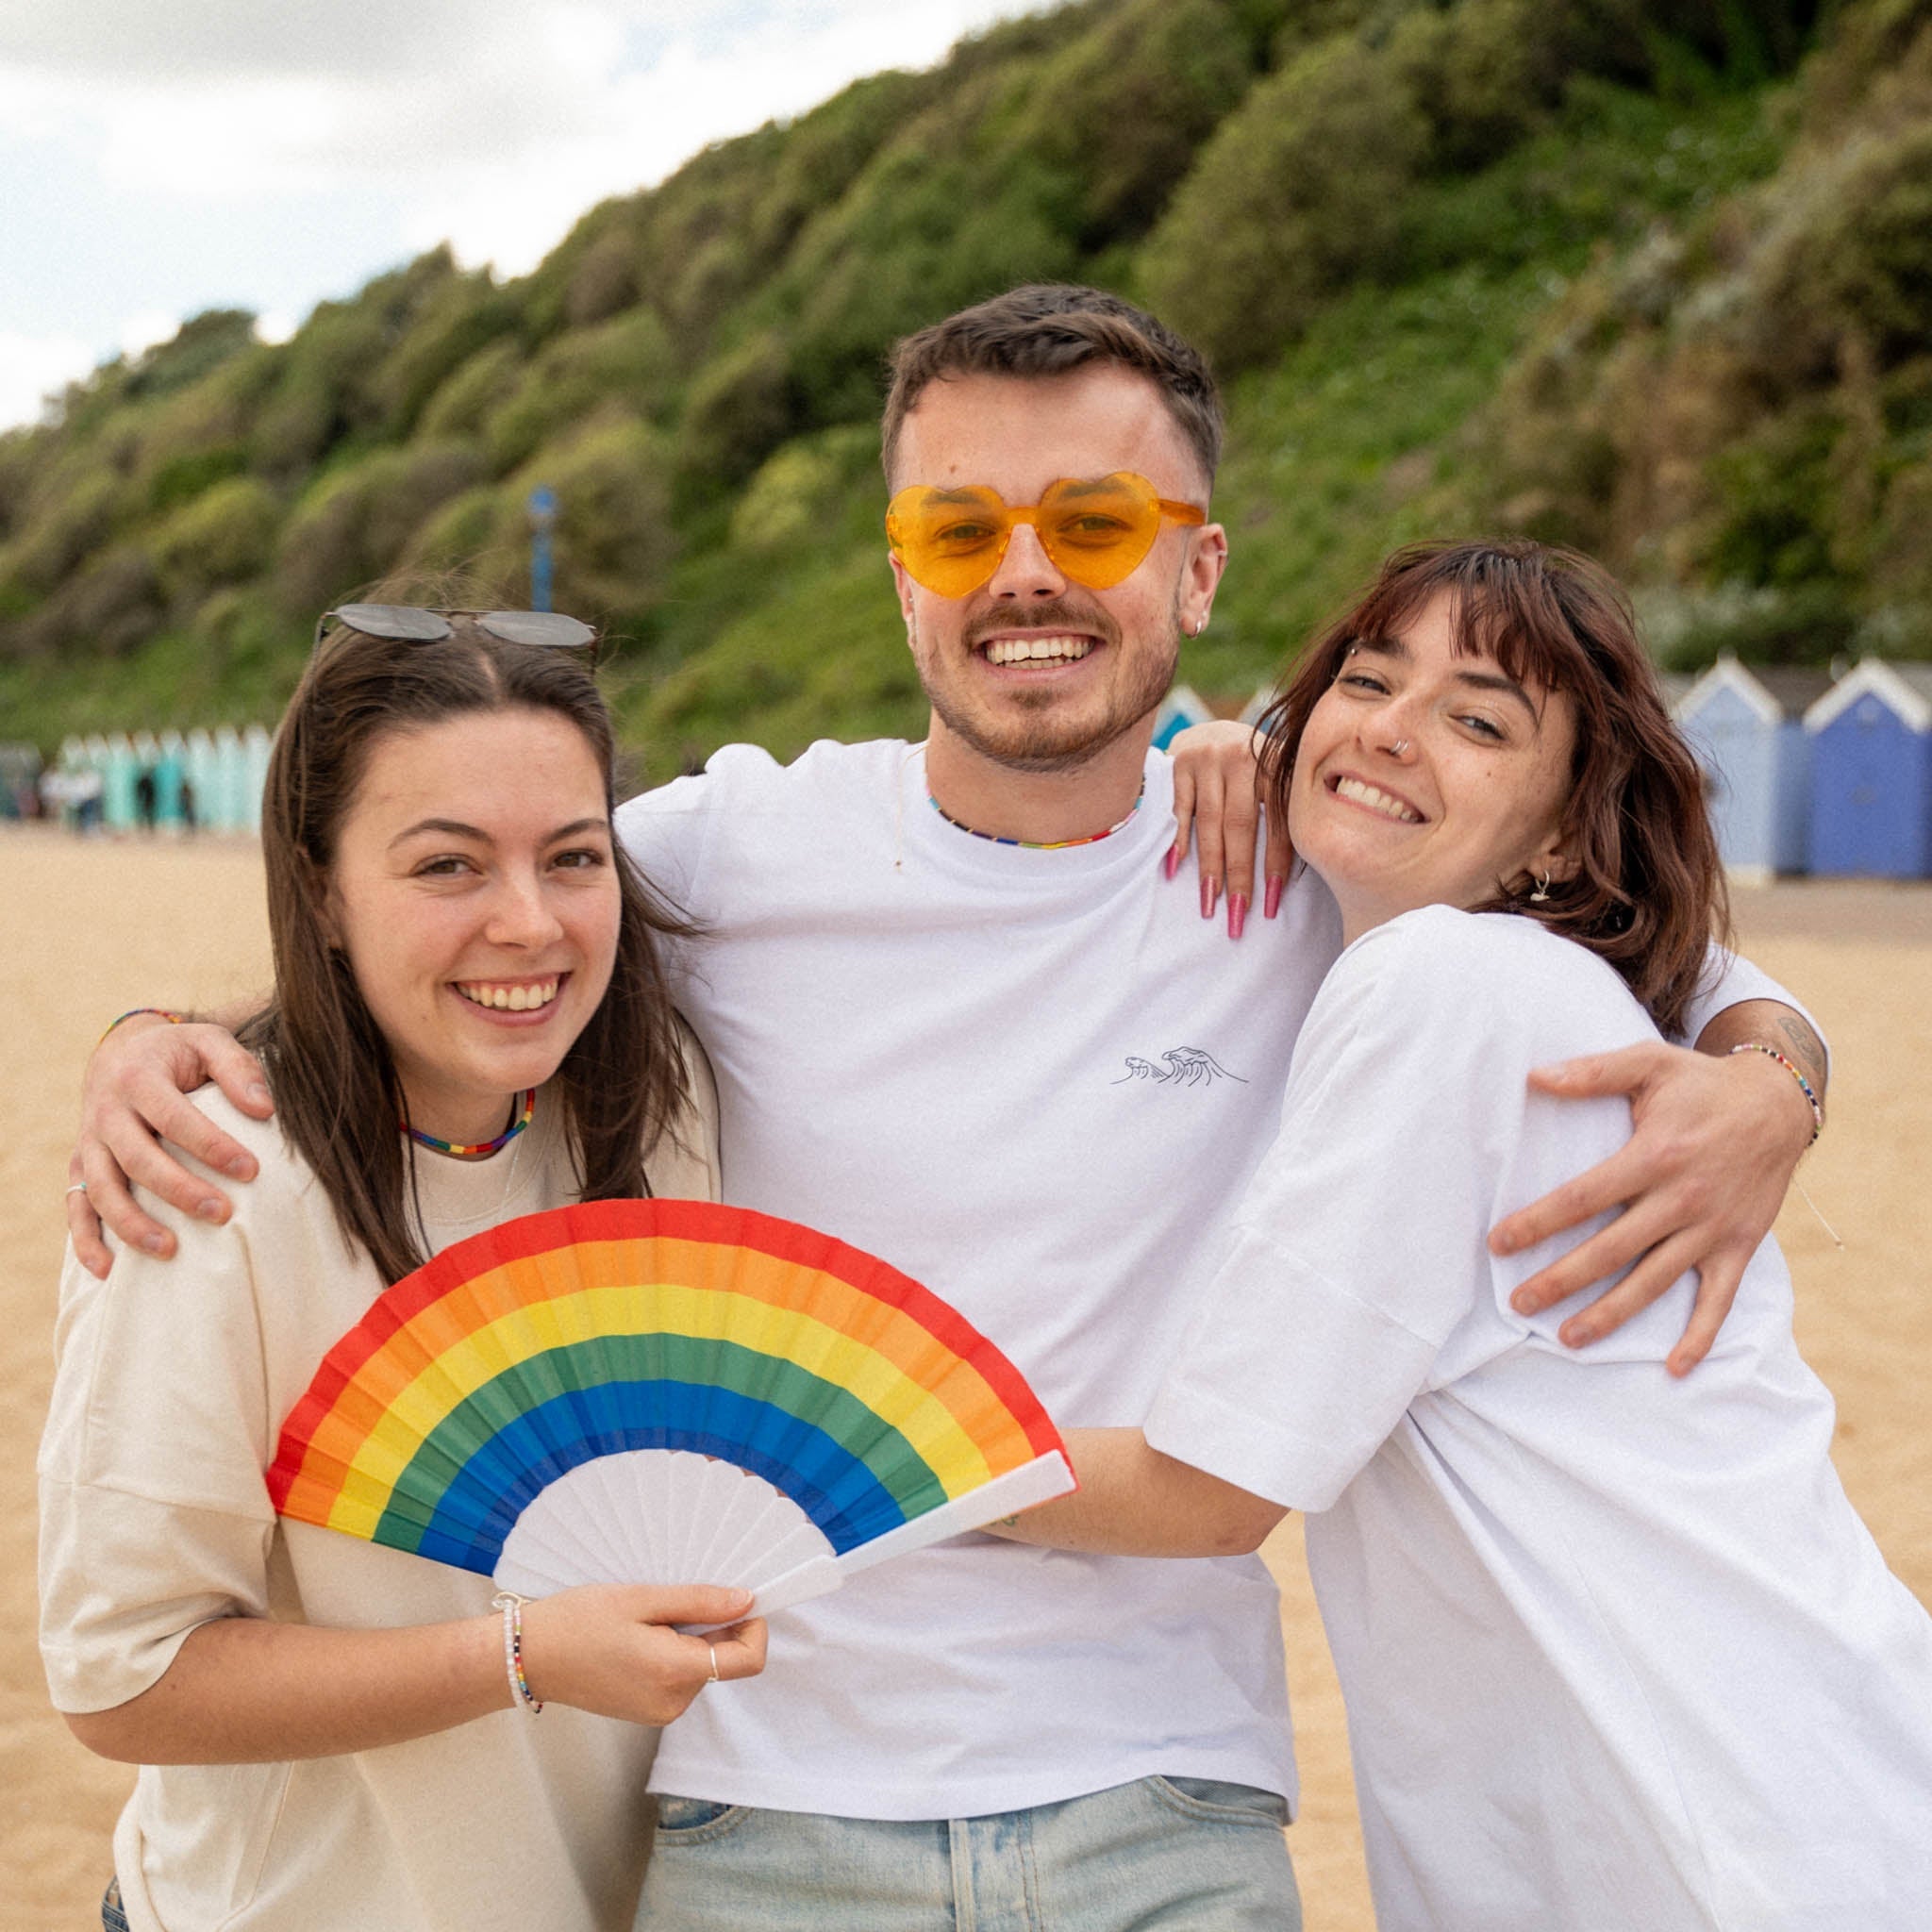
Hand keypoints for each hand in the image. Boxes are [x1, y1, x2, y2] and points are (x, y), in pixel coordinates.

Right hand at [69, 1016, 272, 1277]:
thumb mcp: (208, 1041)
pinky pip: (76, 1208)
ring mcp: (89, 1144)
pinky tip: (109, 1271)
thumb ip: (238, 1067)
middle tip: (222, 1214)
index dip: (210, 1145)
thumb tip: (265, 1108)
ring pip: (101, 1190)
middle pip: (137, 1159)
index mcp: (138, 1079)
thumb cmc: (178, 1053)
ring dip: (132, 1224)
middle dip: (179, 1190)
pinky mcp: (81, 1167)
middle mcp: (107, 1113)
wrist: (122, 1053)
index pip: (174, 1117)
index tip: (250, 1170)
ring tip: (171, 1251)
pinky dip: (85, 1241)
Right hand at [519, 1585, 767, 1724]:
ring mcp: (658, 1711)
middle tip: (679, 1598)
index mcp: (675, 1673)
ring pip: (701, 1668)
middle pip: (725, 1662)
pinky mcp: (645, 1710)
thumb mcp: (641, 1599)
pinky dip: (674, 1653)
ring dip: (692, 1638)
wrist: (529, 1657)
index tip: (741, 1597)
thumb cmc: (578, 1621)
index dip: (755, 1627)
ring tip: (649, 1616)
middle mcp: (673, 1702)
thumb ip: (699, 1603)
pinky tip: (641, 1634)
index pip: (747, 1661)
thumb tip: (747, 1601)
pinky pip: (679, 1678)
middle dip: (716, 1627)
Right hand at [1165, 719, 1290, 935]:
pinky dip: (1178, 839)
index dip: (1275, 866)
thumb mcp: (1275, 778)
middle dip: (1239, 875)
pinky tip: (1176, 867)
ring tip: (1209, 902)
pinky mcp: (1179, 762)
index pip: (1277, 822)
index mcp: (1276, 763)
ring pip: (1209, 822)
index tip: (1269, 905)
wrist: (1212, 729)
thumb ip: (1286, 810)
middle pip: (1240, 826)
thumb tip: (1291, 876)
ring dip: (1209, 866)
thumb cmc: (1252, 768)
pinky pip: (1180, 809)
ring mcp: (1209, 757)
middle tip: (1236, 914)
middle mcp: (1243, 756)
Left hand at [1491, 1042, 1815, 1374]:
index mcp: (1654, 1156)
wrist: (1779, 1104)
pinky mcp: (1738, 1246)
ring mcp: (1712, 1228)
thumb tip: (1534, 1076)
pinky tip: (1674, 1368)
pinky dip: (1700, 1336)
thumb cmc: (1701, 1084)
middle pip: (1611, 1250)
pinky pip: (1719, 1299)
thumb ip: (1592, 1072)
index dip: (1538, 1222)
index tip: (1498, 1243)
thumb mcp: (1649, 1064)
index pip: (1582, 1198)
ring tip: (1569, 1339)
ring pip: (1654, 1282)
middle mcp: (1682, 1199)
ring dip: (1612, 1315)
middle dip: (1562, 1280)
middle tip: (1520, 1303)